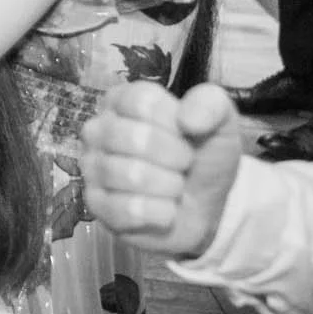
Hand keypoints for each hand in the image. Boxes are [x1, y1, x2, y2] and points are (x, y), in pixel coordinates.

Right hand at [79, 82, 244, 257]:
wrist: (203, 208)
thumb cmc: (203, 158)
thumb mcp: (220, 123)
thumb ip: (211, 105)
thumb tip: (187, 119)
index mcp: (122, 101)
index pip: (141, 102)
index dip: (174, 123)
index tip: (187, 133)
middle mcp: (98, 130)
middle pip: (135, 138)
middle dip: (176, 157)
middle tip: (184, 164)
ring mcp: (92, 168)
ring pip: (132, 175)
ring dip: (170, 186)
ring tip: (174, 186)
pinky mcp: (96, 205)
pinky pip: (128, 209)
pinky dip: (160, 213)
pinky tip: (164, 209)